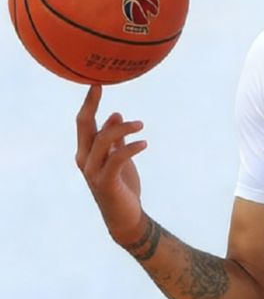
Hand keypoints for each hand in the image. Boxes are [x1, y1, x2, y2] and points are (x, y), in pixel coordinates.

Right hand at [75, 85, 148, 246]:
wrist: (125, 216)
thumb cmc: (121, 185)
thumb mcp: (118, 157)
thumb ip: (115, 139)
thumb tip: (115, 114)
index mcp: (87, 151)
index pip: (84, 122)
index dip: (89, 102)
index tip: (95, 82)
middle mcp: (85, 159)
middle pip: (85, 126)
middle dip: (92, 104)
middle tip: (101, 85)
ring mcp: (93, 172)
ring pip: (102, 140)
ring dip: (122, 128)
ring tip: (141, 125)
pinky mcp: (105, 182)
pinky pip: (116, 159)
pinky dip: (130, 147)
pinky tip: (144, 143)